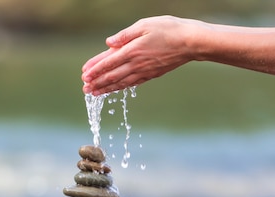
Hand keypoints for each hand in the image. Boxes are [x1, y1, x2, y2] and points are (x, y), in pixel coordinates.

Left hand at [82, 16, 200, 94]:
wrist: (190, 42)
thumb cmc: (168, 29)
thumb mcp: (144, 25)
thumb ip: (124, 35)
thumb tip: (108, 43)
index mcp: (132, 51)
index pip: (108, 63)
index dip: (95, 70)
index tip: (84, 75)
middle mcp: (136, 64)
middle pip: (112, 76)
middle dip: (96, 83)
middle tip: (84, 89)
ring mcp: (144, 72)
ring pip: (121, 83)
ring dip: (106, 89)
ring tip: (94, 94)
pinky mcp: (151, 75)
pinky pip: (132, 84)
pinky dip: (120, 88)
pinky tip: (114, 89)